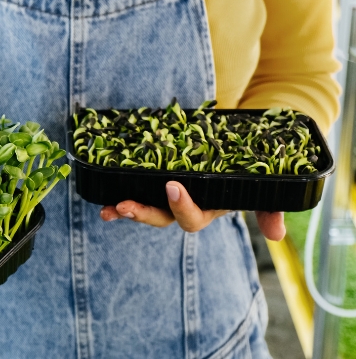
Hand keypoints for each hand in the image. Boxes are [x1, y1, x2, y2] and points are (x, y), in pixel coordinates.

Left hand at [99, 181, 285, 240]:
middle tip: (124, 206)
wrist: (237, 144)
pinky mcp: (154, 176)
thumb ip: (269, 209)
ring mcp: (166, 193)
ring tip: (106, 209)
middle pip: (160, 217)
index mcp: (207, 209)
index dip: (181, 206)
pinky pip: (134, 185)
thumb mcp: (260, 188)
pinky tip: (101, 189)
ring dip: (124, 208)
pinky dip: (117, 186)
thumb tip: (277, 234)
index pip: (191, 218)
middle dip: (141, 213)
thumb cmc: (246, 168)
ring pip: (143, 206)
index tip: (172, 186)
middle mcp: (184, 205)